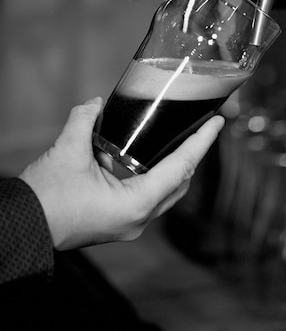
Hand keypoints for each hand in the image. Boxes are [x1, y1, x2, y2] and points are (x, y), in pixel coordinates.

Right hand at [19, 97, 224, 249]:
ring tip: (179, 138)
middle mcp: (139, 218)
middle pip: (178, 182)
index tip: (217, 124)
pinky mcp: (119, 222)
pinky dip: (153, 175)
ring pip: (165, 192)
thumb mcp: (66, 151)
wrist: (23, 227)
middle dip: (192, 154)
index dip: (201, 143)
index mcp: (135, 205)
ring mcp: (130, 224)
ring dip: (173, 166)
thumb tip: (96, 104)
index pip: (180, 168)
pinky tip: (146, 156)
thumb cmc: (46, 198)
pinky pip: (148, 196)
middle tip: (202, 128)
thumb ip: (84, 121)